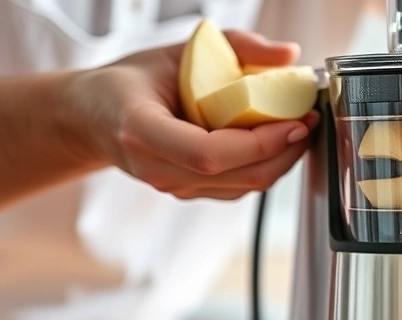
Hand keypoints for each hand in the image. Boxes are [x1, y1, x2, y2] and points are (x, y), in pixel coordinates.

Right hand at [68, 30, 317, 199]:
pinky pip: (237, 186)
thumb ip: (235, 46)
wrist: (92, 117)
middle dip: (285, 151)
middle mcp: (158, 168)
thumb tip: (288, 54)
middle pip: (238, 176)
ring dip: (281, 160)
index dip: (261, 143)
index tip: (295, 120)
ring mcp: (173, 186)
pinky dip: (265, 165)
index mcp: (142, 132)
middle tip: (309, 119)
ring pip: (244, 187)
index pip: (211, 154)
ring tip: (299, 127)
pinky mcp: (188, 192)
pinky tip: (277, 141)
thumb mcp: (177, 50)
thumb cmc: (129, 82)